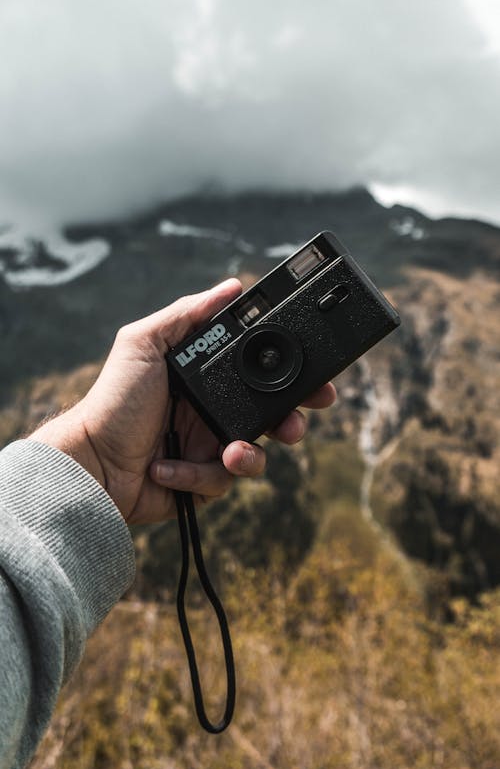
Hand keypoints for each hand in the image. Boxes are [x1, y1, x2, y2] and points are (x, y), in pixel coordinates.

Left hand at [30, 279, 335, 523]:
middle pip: (271, 414)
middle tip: (295, 423)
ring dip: (249, 456)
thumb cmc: (113, 400)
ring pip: (256, 454)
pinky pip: (224, 481)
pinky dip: (198, 475)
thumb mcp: (143, 344)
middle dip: (291, 420)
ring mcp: (209, 447)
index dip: (290, 371)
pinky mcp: (203, 482)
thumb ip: (185, 314)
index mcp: (207, 378)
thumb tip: (231, 286)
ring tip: (230, 453)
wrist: (91, 462)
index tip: (314, 372)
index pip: (259, 370)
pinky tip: (168, 468)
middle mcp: (212, 411)